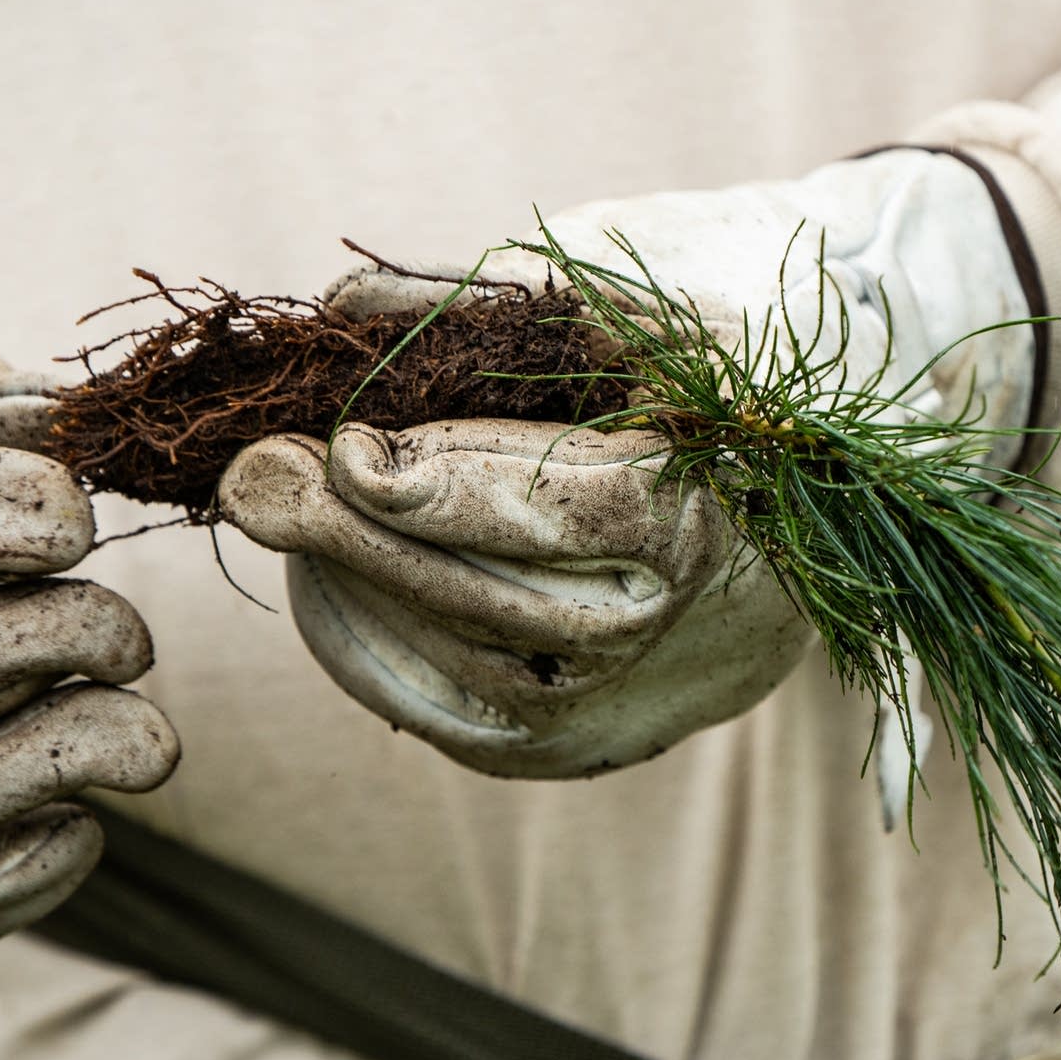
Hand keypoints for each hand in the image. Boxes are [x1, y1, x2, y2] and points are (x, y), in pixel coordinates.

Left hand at [221, 149, 1035, 803]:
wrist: (807, 517)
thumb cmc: (713, 388)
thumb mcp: (639, 319)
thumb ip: (495, 309)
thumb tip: (344, 307)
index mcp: (709, 512)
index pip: (559, 509)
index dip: (439, 482)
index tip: (346, 440)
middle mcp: (674, 634)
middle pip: (489, 601)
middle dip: (354, 537)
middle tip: (252, 477)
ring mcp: (625, 711)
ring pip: (456, 675)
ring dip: (347, 592)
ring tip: (278, 509)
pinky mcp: (578, 752)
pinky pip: (446, 721)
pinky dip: (368, 653)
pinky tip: (323, 580)